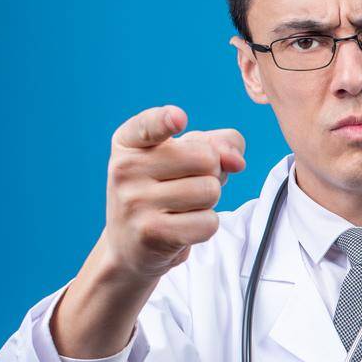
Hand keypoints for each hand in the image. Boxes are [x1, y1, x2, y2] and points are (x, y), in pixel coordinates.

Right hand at [104, 105, 245, 278]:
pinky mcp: (150, 233)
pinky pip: (208, 222)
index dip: (166, 120)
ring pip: (210, 191)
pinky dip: (206, 226)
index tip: (178, 118)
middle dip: (211, 173)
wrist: (132, 243)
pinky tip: (182, 226)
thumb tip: (236, 161)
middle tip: (187, 185)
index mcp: (128, 142)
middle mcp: (125, 168)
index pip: (148, 125)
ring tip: (183, 206)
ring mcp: (134, 202)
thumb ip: (219, 144)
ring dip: (209, 202)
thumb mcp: (185, 156)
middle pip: (206, 158)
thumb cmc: (165, 189)